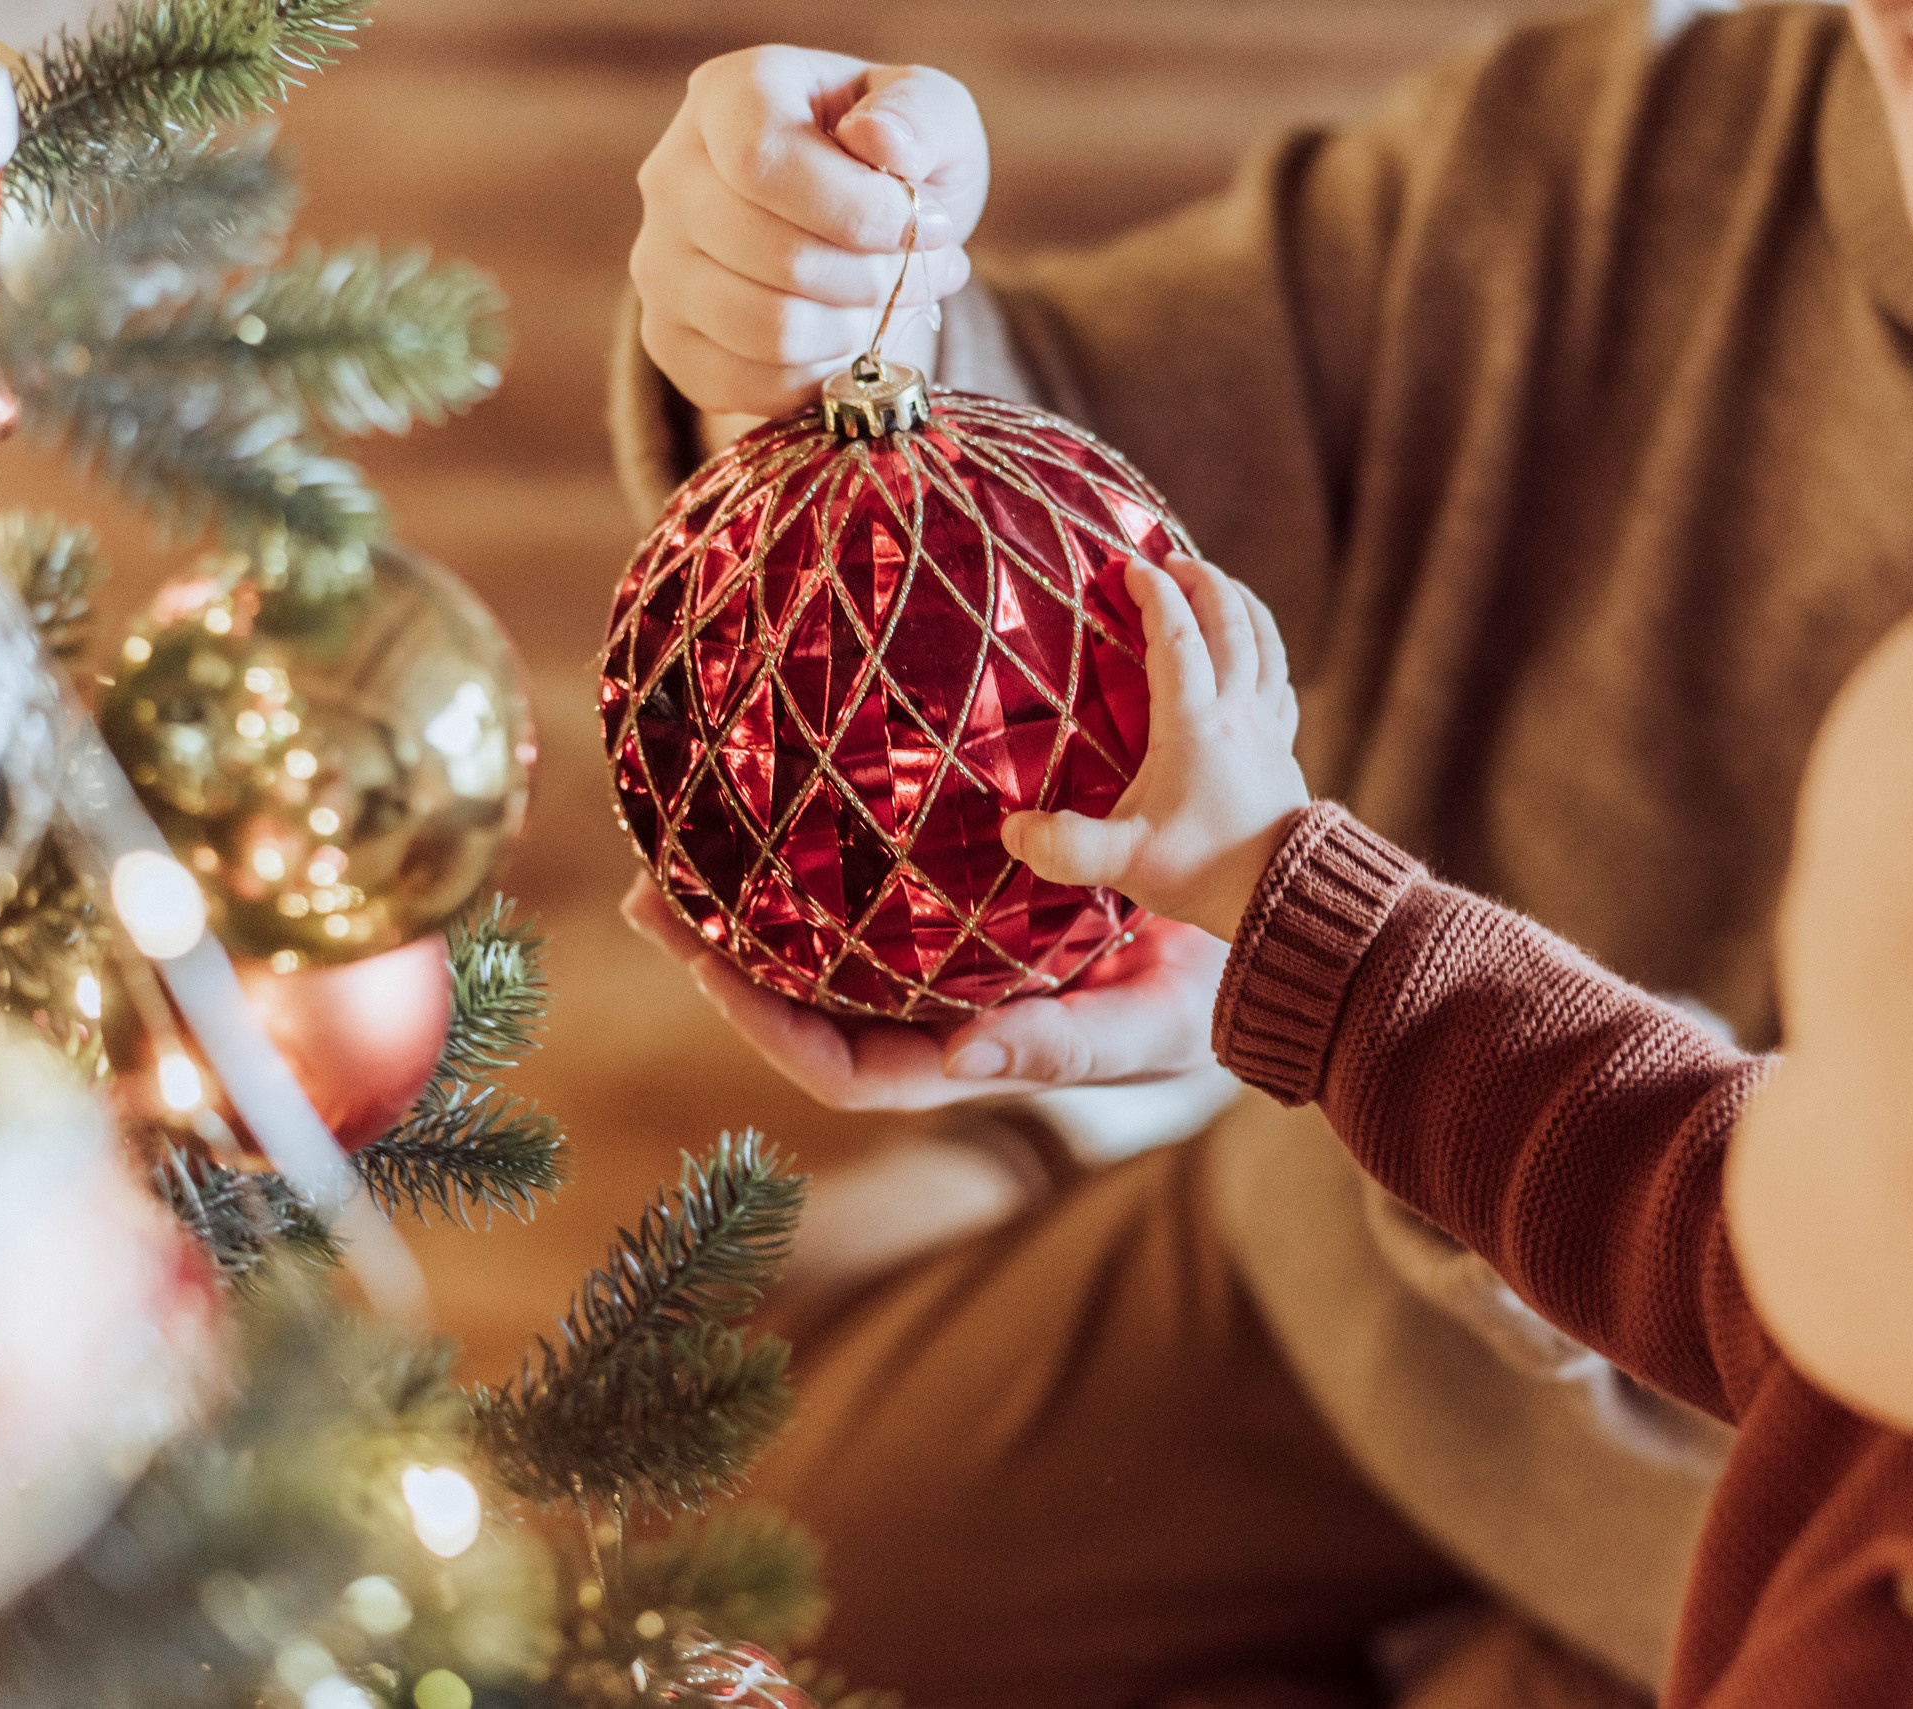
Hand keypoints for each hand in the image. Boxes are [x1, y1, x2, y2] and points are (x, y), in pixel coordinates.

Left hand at [622, 878, 1225, 1111]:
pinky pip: (873, 897)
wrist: (1262, 948)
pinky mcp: (965, 918)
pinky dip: (818, 863)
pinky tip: (784, 805)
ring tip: (677, 852)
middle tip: (650, 895)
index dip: (764, 1029)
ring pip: (825, 950)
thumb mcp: (1147, 1024)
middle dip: (721, 962)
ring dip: (748, 911)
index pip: (841, 1068)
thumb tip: (963, 1058)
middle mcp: (939, 1018)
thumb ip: (1060, 1046)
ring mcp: (945, 969)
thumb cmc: (1210, 1000)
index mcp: (969, 1059)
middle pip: (804, 1006)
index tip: (703, 967)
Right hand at [631, 45, 987, 422]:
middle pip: (777, 256)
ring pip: (768, 330)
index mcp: (727, 95)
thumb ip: (921, 115)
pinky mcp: (667, 339)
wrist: (853, 231)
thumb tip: (880, 143)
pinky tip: (849, 338)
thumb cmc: (893, 163)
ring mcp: (658, 263)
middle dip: (878, 278)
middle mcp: (671, 175)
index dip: (858, 210)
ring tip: (892, 300)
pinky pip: (749, 385)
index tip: (927, 223)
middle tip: (931, 270)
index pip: (761, 160)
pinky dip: (821, 375)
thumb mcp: (933, 115)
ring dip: (857, 329)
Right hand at [1003, 556, 1310, 940]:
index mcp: (1193, 724)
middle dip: (1200, 581)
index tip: (1127, 567)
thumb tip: (1012, 830)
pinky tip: (1258, 653)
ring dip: (1242, 604)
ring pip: (1266, 644)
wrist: (1284, 901)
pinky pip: (1282, 683)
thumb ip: (1063, 846)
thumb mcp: (1121, 862)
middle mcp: (1236, 713)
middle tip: (1172, 559)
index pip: (1174, 637)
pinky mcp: (1285, 751)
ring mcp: (1267, 729)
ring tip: (1220, 582)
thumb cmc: (1201, 873)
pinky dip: (1269, 652)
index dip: (1152, 594)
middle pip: (1228, 623)